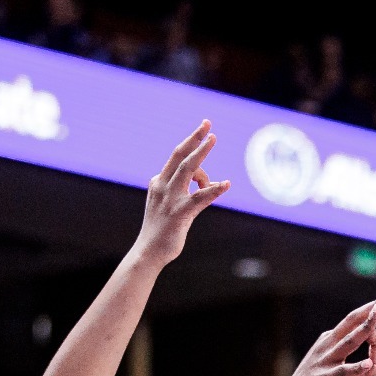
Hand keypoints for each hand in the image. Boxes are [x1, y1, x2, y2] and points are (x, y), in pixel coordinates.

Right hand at [133, 121, 231, 267]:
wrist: (148, 252)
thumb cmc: (161, 231)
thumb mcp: (170, 205)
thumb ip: (184, 192)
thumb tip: (204, 184)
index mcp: (158, 182)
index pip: (176, 159)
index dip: (190, 143)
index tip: (202, 130)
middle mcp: (162, 186)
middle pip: (180, 155)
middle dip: (194, 137)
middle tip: (208, 123)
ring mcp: (170, 198)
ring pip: (188, 169)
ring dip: (202, 152)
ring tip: (214, 139)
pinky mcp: (180, 213)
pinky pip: (200, 198)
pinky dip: (214, 189)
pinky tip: (227, 184)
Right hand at [275, 287, 375, 375]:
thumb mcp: (347, 375)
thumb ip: (371, 368)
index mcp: (333, 338)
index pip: (357, 319)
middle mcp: (328, 344)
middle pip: (353, 320)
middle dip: (373, 307)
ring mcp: (325, 359)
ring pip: (349, 340)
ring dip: (366, 328)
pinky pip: (343, 370)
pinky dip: (357, 366)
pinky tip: (369, 363)